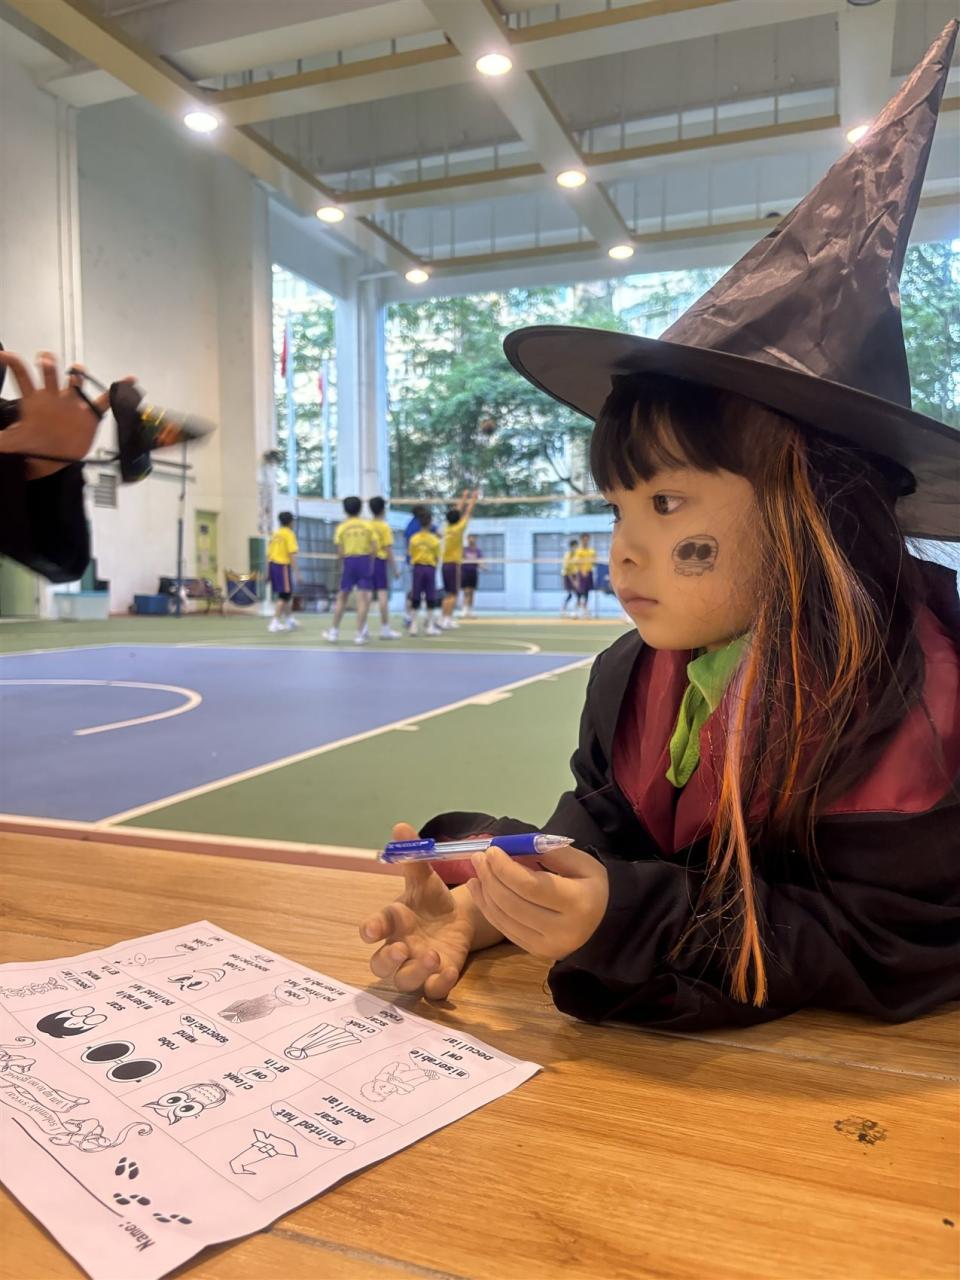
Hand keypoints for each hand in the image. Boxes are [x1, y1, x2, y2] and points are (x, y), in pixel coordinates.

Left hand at [0, 352, 131, 478]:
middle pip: (50, 371)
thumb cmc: (34, 447)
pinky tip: (128, 379)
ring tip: (77, 369)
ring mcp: (72, 403)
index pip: (22, 374)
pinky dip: (118, 389)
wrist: (56, 457)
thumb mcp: (12, 441)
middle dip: (48, 363)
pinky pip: (105, 400)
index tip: (4, 354)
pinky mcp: (89, 414)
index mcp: (35, 399)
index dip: (13, 361)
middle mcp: (54, 395)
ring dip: (76, 372)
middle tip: (46, 360)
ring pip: (75, 380)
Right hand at [360, 823, 476, 998]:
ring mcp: (417, 965)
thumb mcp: (424, 877)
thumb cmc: (431, 899)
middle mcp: (400, 947)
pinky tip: (449, 971)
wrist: (458, 917)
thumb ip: (412, 856)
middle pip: (380, 965)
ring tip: (434, 956)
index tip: (372, 930)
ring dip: (416, 972)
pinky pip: (432, 992)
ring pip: (404, 981)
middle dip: (388, 961)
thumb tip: (401, 826)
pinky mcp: (438, 977)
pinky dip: (438, 985)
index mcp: (392, 921)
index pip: (373, 928)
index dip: (370, 930)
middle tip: (403, 949)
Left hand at [467, 843, 608, 961]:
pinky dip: (488, 908)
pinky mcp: (536, 953)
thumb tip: (511, 847)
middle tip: (479, 857)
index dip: (506, 868)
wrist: (603, 921)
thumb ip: (547, 852)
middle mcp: (563, 931)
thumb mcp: (579, 862)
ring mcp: (548, 947)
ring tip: (477, 871)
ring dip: (485, 892)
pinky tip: (480, 889)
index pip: (531, 886)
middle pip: (513, 903)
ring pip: (504, 918)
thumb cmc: (591, 885)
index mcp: (578, 903)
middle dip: (491, 877)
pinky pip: (504, 929)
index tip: (492, 850)